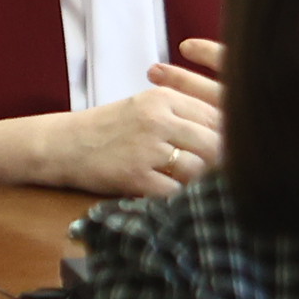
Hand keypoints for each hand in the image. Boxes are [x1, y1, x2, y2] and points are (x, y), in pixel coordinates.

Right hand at [48, 40, 225, 197]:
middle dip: (222, 162)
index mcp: (163, 98)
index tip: (234, 152)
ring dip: (202, 182)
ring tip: (203, 189)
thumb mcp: (145, 107)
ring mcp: (146, 147)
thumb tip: (229, 134)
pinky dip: (180, 199)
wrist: (64, 145)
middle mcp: (157, 118)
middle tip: (226, 176)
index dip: (229, 137)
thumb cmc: (109, 128)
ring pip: (198, 168)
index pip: (215, 115)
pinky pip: (174, 192)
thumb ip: (183, 114)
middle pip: (213, 142)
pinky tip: (178, 200)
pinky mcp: (134, 175)